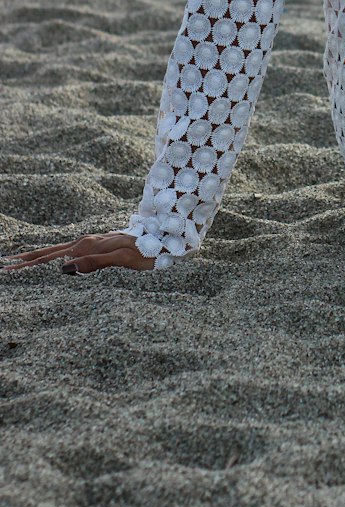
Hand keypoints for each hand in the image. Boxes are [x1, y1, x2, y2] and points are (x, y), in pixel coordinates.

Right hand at [2, 231, 156, 274]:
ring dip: (38, 256)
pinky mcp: (99, 246)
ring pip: (58, 250)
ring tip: (20, 261)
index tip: (10, 268)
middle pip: (50, 251)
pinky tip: (52, 260)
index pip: (51, 257)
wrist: (166, 239)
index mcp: (88, 245)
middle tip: (5, 265)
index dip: (30, 263)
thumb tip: (64, 268)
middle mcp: (87, 242)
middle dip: (27, 259)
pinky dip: (54, 256)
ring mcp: (92, 242)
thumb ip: (94, 262)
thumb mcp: (123, 259)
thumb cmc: (148, 252)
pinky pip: (70, 251)